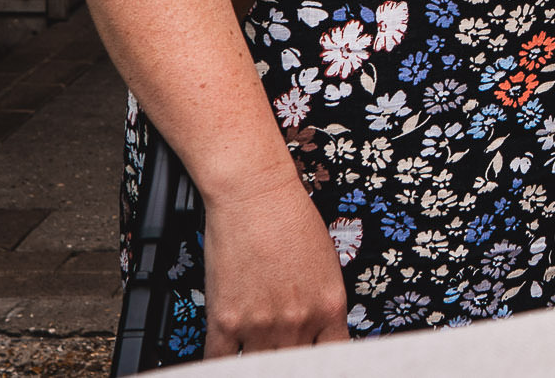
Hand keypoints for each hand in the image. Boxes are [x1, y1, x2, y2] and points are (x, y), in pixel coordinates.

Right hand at [202, 175, 349, 354]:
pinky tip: (227, 359)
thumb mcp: (325, 265)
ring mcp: (262, 325)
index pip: (334, 357)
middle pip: (297, 366)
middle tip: (281, 352)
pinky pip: (221, 361)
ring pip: (260, 368)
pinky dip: (221, 365)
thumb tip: (316, 333)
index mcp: (330, 306)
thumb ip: (320, 305)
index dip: (322, 365)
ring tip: (256, 351)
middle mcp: (299, 321)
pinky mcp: (226, 321)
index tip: (313, 362)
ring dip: (257, 361)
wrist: (255, 194)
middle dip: (290, 362)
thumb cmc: (290, 218)